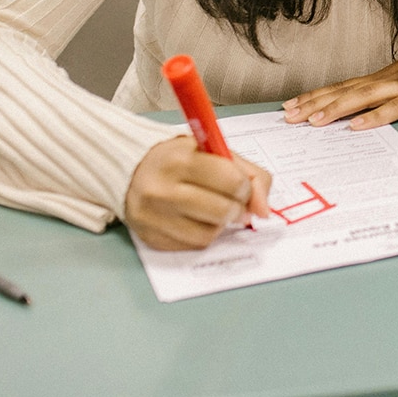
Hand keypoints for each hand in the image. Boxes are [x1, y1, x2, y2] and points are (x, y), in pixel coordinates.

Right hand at [124, 136, 271, 250]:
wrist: (133, 169)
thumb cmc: (181, 158)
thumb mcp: (214, 151)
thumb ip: (248, 173)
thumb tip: (264, 211)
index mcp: (180, 159)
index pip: (230, 181)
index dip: (245, 188)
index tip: (243, 187)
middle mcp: (162, 188)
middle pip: (221, 211)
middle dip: (237, 209)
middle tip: (234, 203)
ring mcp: (153, 216)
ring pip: (209, 233)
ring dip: (220, 224)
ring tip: (213, 209)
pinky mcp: (150, 237)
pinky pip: (191, 245)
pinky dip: (202, 234)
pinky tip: (196, 219)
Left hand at [282, 53, 397, 129]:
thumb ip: (389, 89)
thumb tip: (365, 107)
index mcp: (383, 77)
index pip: (343, 86)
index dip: (316, 95)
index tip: (290, 105)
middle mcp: (387, 79)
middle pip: (345, 91)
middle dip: (314, 103)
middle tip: (288, 116)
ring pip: (363, 98)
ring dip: (337, 109)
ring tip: (314, 121)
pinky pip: (394, 109)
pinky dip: (375, 117)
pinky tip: (356, 126)